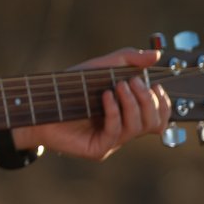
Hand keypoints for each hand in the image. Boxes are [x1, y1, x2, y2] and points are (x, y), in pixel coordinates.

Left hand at [17, 47, 167, 161]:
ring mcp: (111, 142)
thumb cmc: (69, 88)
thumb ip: (127, 60)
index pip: (159, 116)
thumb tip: (156, 55)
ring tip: (118, 86)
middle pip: (154, 123)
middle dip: (147, 100)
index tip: (154, 85)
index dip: (163, 102)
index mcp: (127, 114)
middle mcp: (123, 129)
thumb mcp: (100, 67)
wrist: (40, 104)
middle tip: (133, 82)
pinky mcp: (98, 149)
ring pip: (137, 128)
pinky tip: (106, 97)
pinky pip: (116, 132)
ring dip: (132, 103)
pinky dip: (114, 111)